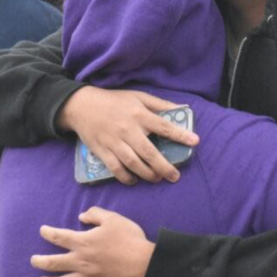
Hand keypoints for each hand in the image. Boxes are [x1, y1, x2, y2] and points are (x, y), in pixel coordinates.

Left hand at [32, 207, 154, 276]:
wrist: (145, 264)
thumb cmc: (129, 239)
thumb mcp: (113, 219)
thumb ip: (95, 214)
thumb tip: (81, 217)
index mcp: (83, 242)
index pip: (59, 237)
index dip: (48, 233)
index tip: (43, 231)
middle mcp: (81, 261)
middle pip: (53, 263)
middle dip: (40, 262)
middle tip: (33, 261)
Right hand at [56, 86, 198, 184]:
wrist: (82, 106)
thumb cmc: (114, 101)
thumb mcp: (138, 97)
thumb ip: (160, 104)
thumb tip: (181, 108)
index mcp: (139, 115)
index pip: (163, 126)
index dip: (180, 134)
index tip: (195, 142)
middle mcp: (128, 129)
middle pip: (149, 152)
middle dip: (164, 167)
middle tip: (174, 176)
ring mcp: (114, 142)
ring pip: (133, 163)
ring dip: (147, 174)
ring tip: (156, 178)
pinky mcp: (102, 151)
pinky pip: (116, 168)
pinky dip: (126, 177)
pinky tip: (134, 180)